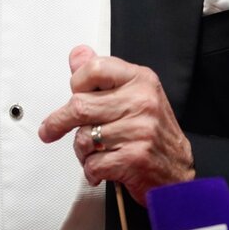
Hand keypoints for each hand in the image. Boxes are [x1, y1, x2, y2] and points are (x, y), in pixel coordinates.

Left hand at [38, 45, 193, 204]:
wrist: (177, 175)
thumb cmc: (153, 134)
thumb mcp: (133, 95)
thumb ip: (102, 76)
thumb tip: (77, 55)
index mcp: (140, 80)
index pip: (94, 69)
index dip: (76, 84)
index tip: (72, 96)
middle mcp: (142, 101)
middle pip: (80, 105)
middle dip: (60, 122)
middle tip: (50, 130)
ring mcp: (140, 130)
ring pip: (84, 137)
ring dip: (81, 151)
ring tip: (92, 153)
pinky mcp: (136, 158)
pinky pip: (94, 163)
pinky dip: (90, 170)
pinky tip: (99, 170)